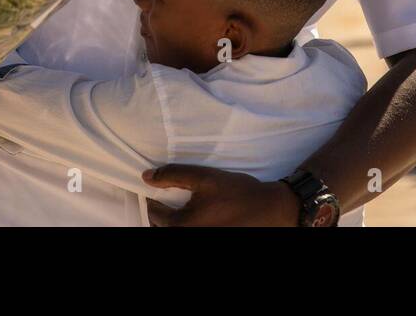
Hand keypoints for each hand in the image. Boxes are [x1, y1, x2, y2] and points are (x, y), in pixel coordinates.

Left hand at [143, 165, 298, 225]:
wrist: (269, 210)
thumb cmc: (237, 193)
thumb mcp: (204, 177)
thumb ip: (173, 175)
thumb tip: (146, 176)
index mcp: (179, 226)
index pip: (153, 213)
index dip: (154, 198)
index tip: (161, 188)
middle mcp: (186, 238)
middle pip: (162, 227)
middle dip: (162, 213)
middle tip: (171, 197)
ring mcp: (199, 241)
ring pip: (175, 232)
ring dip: (175, 222)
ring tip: (186, 207)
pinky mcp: (209, 240)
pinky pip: (191, 232)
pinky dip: (190, 225)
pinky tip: (200, 216)